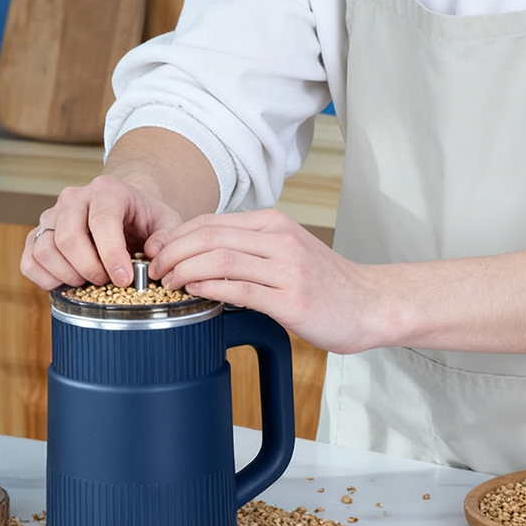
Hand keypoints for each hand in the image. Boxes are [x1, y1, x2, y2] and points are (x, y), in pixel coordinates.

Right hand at [20, 175, 182, 290]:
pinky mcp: (38, 233)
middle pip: (68, 237)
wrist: (123, 207)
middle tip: (106, 282)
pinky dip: (44, 278)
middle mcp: (74, 198)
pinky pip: (29, 260)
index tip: (124, 279)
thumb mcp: (166, 221)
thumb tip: (153, 253)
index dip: (111, 254)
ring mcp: (52, 214)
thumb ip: (166, 236)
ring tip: (89, 281)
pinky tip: (67, 282)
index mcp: (107, 191)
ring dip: (67, 275)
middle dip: (89, 269)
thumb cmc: (143, 216)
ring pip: (44, 249)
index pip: (102, 221)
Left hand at [146, 209, 379, 353]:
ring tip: (168, 284)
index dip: (176, 235)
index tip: (156, 252)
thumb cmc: (327, 283)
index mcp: (274, 224)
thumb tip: (200, 256)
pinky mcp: (291, 299)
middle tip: (154, 270)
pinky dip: (209, 288)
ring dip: (184, 270)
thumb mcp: (287, 252)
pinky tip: (194, 293)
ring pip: (219, 258)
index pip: (211, 221)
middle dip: (172, 252)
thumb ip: (249, 249)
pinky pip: (239, 288)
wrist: (371, 304)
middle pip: (209, 236)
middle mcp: (279, 239)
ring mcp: (286, 268)